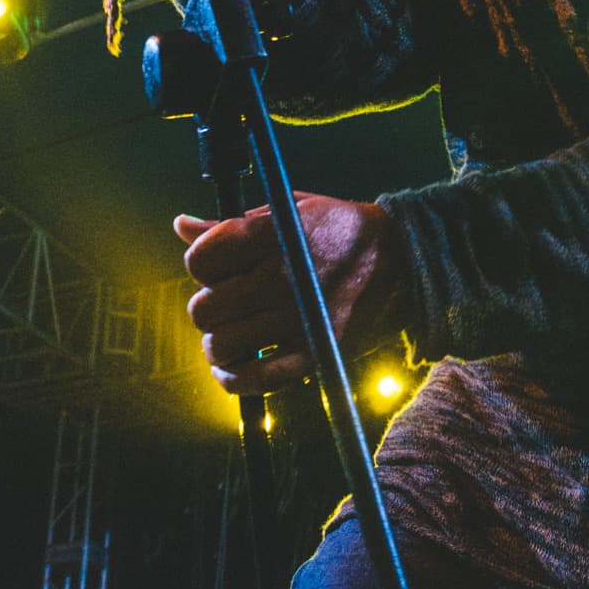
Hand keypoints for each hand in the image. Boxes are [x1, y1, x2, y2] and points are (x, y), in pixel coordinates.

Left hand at [176, 192, 404, 396]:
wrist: (405, 260)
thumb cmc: (340, 229)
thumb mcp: (290, 208)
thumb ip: (232, 223)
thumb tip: (182, 226)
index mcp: (272, 235)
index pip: (200, 260)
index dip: (201, 264)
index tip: (218, 266)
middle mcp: (280, 278)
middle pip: (205, 308)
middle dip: (210, 305)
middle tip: (230, 301)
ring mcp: (296, 319)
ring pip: (220, 344)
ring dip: (218, 343)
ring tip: (231, 334)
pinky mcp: (312, 354)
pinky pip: (254, 379)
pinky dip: (233, 380)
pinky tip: (232, 368)